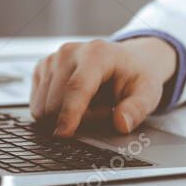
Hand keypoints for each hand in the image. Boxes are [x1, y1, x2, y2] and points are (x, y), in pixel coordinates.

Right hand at [30, 38, 176, 136]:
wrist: (127, 61)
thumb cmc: (135, 77)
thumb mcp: (148, 93)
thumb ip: (137, 109)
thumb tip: (121, 123)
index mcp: (97, 54)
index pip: (77, 87)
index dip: (69, 113)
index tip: (63, 133)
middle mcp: (69, 52)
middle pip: (57, 102)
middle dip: (79, 118)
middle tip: (103, 109)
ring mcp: (52, 59)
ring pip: (44, 107)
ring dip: (66, 115)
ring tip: (91, 102)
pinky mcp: (41, 68)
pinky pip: (37, 105)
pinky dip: (56, 110)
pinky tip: (75, 99)